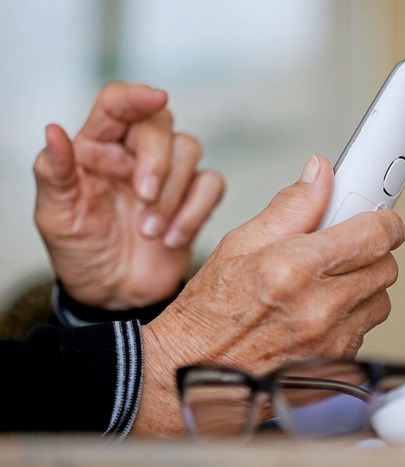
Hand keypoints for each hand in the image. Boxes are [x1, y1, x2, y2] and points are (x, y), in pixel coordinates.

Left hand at [33, 83, 224, 308]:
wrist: (113, 294)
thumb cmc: (82, 251)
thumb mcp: (56, 217)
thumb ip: (54, 173)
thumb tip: (52, 130)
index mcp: (97, 147)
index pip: (116, 104)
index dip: (135, 95)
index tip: (154, 96)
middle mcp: (134, 153)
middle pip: (161, 123)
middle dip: (157, 160)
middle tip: (143, 197)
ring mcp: (168, 175)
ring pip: (189, 150)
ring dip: (173, 194)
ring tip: (150, 232)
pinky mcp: (193, 198)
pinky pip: (211, 184)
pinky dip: (195, 212)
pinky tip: (172, 239)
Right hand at [135, 155, 404, 434]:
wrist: (195, 371)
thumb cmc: (210, 312)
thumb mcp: (239, 244)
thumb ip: (290, 206)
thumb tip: (320, 175)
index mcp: (294, 269)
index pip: (373, 235)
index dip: (385, 222)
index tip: (382, 218)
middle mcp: (319, 308)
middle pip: (385, 267)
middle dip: (371, 252)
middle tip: (344, 247)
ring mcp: (330, 342)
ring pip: (379, 300)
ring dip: (363, 286)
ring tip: (326, 282)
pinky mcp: (335, 365)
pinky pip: (364, 330)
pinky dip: (351, 317)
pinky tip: (319, 312)